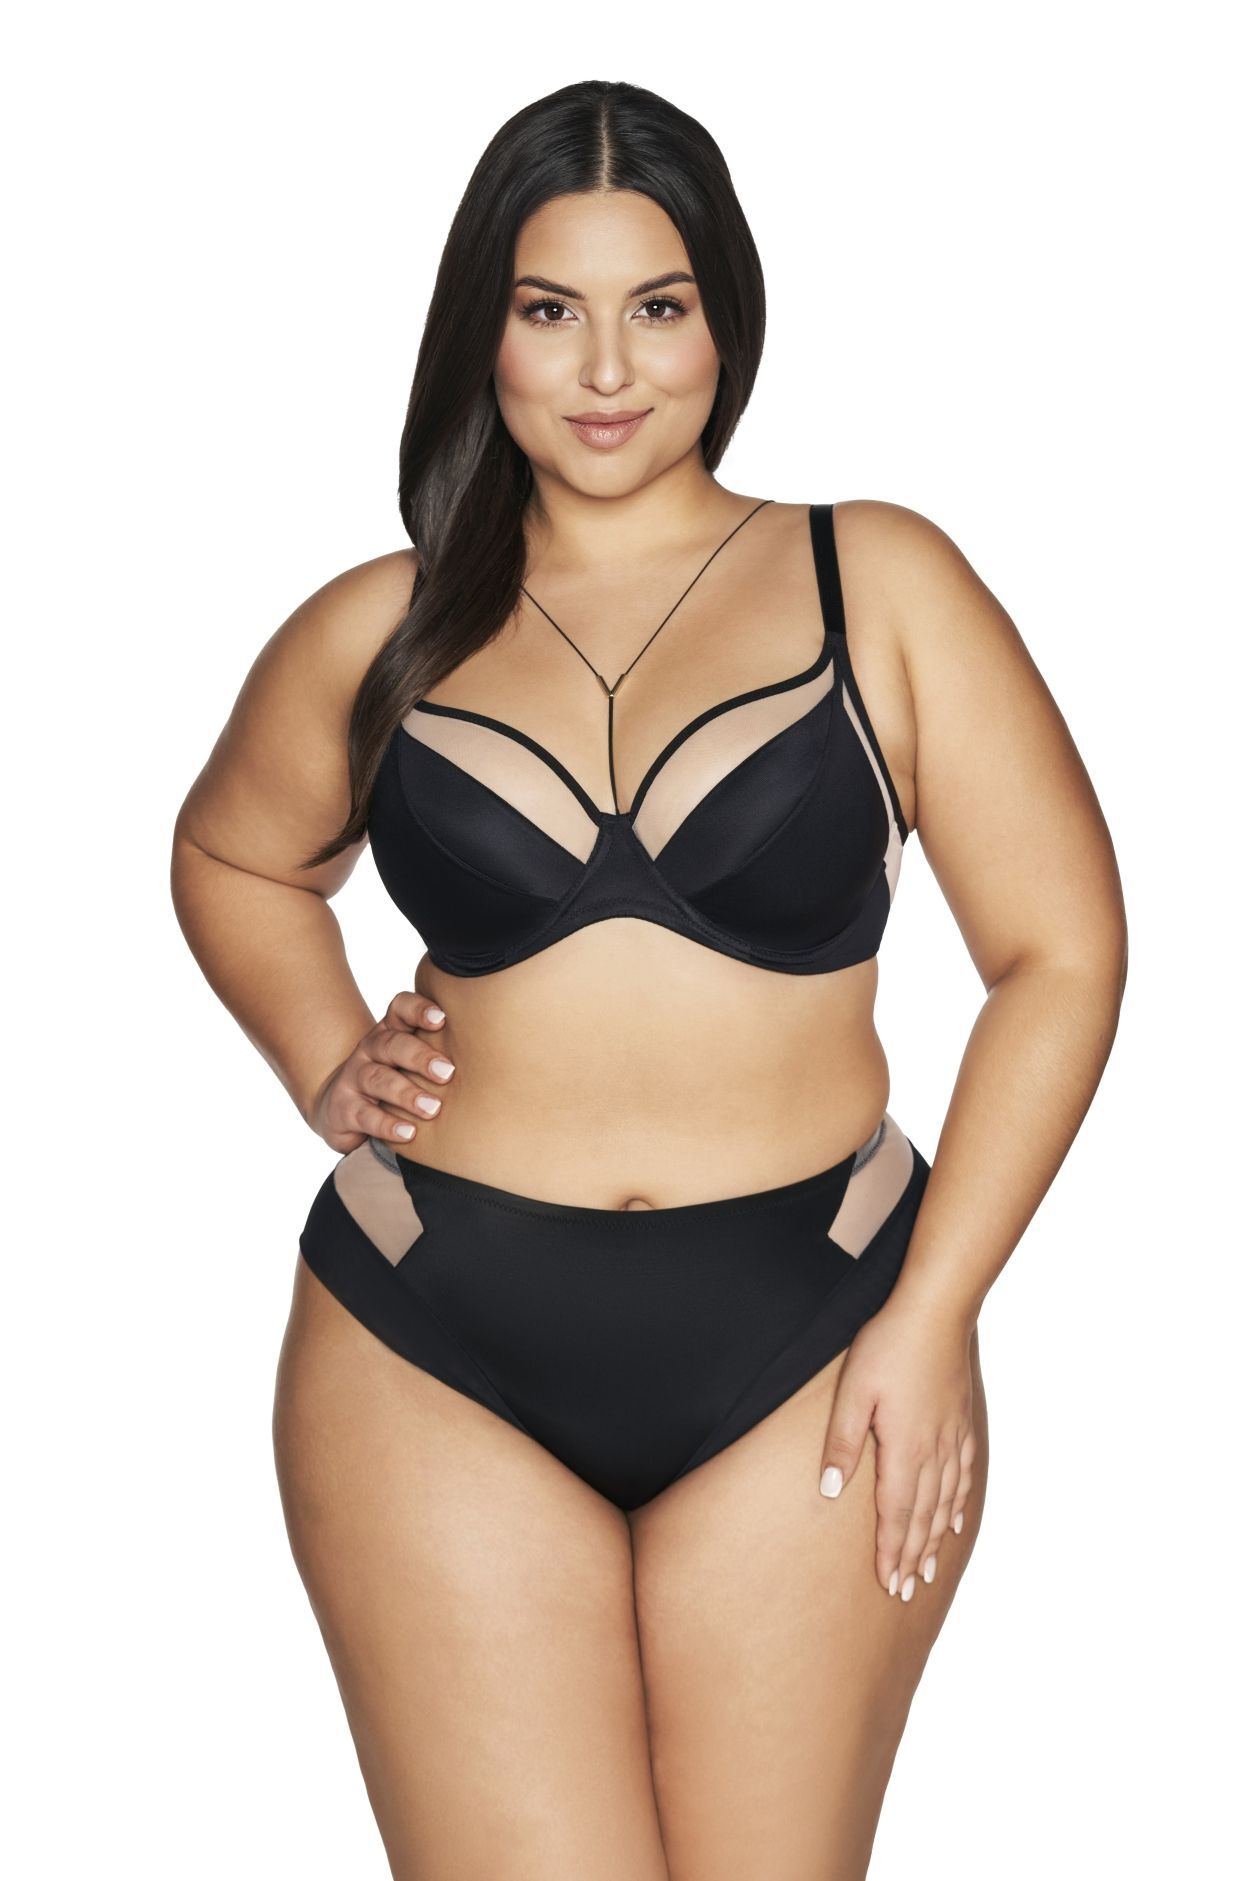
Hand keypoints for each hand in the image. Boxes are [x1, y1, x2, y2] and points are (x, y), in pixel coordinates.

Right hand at [307, 991, 455, 1152]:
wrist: (340, 1107)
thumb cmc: (393, 1080)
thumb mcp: (411, 1062)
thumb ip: (442, 1053)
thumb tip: (500, 1056)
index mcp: (390, 1032)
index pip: (400, 1009)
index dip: (419, 1009)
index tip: (442, 1019)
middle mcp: (370, 1050)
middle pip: (392, 1044)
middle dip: (420, 1057)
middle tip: (448, 1073)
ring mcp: (354, 1079)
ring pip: (379, 1079)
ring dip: (407, 1094)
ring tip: (432, 1109)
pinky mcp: (344, 1109)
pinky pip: (365, 1115)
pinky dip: (388, 1125)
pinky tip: (409, 1134)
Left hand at [818, 1298, 977, 1601]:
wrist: (937, 1312)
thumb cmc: (888, 1346)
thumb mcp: (853, 1391)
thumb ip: (842, 1443)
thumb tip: (829, 1492)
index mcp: (904, 1448)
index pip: (896, 1513)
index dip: (892, 1551)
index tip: (889, 1585)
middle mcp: (933, 1451)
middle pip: (923, 1516)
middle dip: (913, 1557)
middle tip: (906, 1592)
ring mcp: (951, 1437)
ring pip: (944, 1502)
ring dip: (935, 1539)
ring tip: (928, 1570)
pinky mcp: (960, 1421)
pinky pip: (962, 1475)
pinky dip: (957, 1504)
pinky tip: (954, 1519)